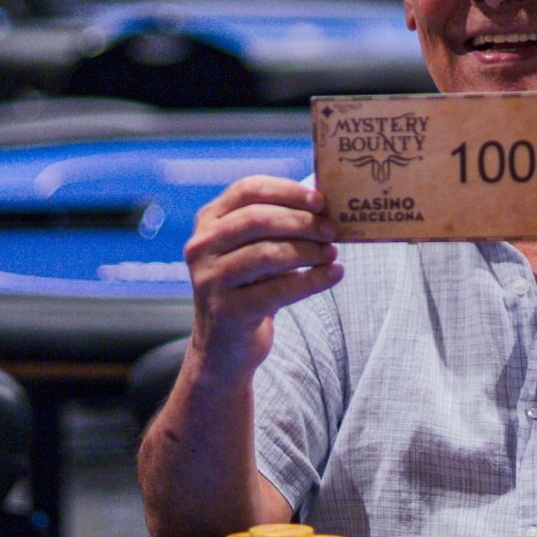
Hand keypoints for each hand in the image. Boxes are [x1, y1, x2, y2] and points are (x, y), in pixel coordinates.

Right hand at [185, 176, 341, 379]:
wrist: (224, 347)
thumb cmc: (250, 287)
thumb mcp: (255, 250)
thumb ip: (278, 225)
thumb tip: (324, 205)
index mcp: (209, 221)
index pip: (248, 190)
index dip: (287, 191)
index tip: (320, 201)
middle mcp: (202, 246)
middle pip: (259, 219)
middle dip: (302, 222)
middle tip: (331, 231)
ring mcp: (210, 279)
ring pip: (268, 254)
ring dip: (309, 251)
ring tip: (331, 254)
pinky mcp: (227, 310)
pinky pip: (279, 290)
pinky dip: (313, 280)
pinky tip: (334, 274)